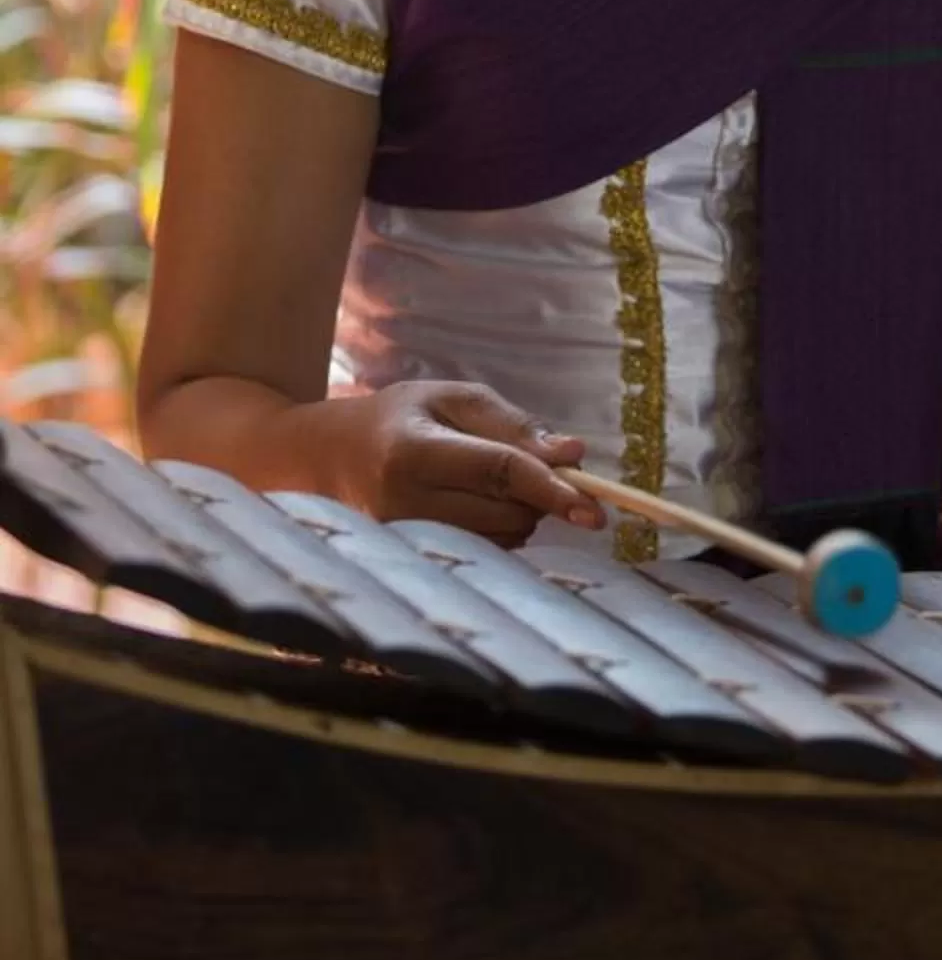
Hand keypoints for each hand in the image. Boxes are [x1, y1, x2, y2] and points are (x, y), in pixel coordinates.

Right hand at [347, 381, 605, 545]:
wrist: (328, 458)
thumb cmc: (398, 418)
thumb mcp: (453, 398)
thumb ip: (515, 425)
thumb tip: (573, 454)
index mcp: (413, 452)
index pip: (498, 473)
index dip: (552, 489)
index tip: (596, 508)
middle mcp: (404, 503)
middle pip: (506, 513)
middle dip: (536, 495)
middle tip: (528, 467)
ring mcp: (404, 540)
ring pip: (500, 539)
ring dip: (518, 514)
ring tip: (483, 480)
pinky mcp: (410, 561)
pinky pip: (483, 554)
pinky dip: (499, 531)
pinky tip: (473, 505)